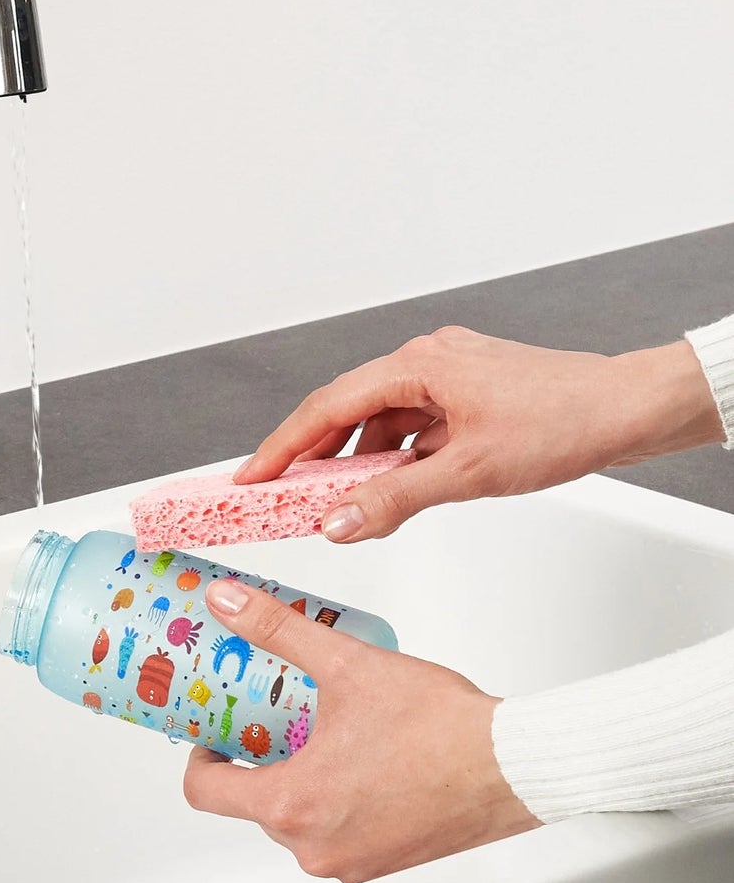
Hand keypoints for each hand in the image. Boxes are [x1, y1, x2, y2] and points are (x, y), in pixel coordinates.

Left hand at [183, 579, 537, 882]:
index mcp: (295, 806)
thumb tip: (226, 602)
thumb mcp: (345, 662)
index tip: (214, 723)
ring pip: (294, 816)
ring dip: (297, 771)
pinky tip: (354, 751)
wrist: (513, 765)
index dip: (200, 751)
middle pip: (250, 801)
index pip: (204, 792)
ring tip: (317, 723)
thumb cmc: (441, 728)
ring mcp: (352, 860)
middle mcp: (316, 846)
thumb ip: (277, 629)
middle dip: (255, 752)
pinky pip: (334, 828)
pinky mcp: (383, 862)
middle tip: (268, 710)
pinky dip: (332, 793)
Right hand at [234, 327, 720, 542]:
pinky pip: (413, 425)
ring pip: (383, 420)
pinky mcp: (468, 393)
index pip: (327, 407)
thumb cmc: (565, 421)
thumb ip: (396, 499)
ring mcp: (448, 375)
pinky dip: (396, 457)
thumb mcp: (470, 473)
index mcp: (417, 365)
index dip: (283, 445)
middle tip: (278, 494)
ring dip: (358, 460)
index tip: (251, 475)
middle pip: (348, 410)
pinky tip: (392, 487)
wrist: (630, 408)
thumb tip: (340, 521)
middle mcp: (426, 361)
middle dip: (312, 455)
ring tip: (336, 502)